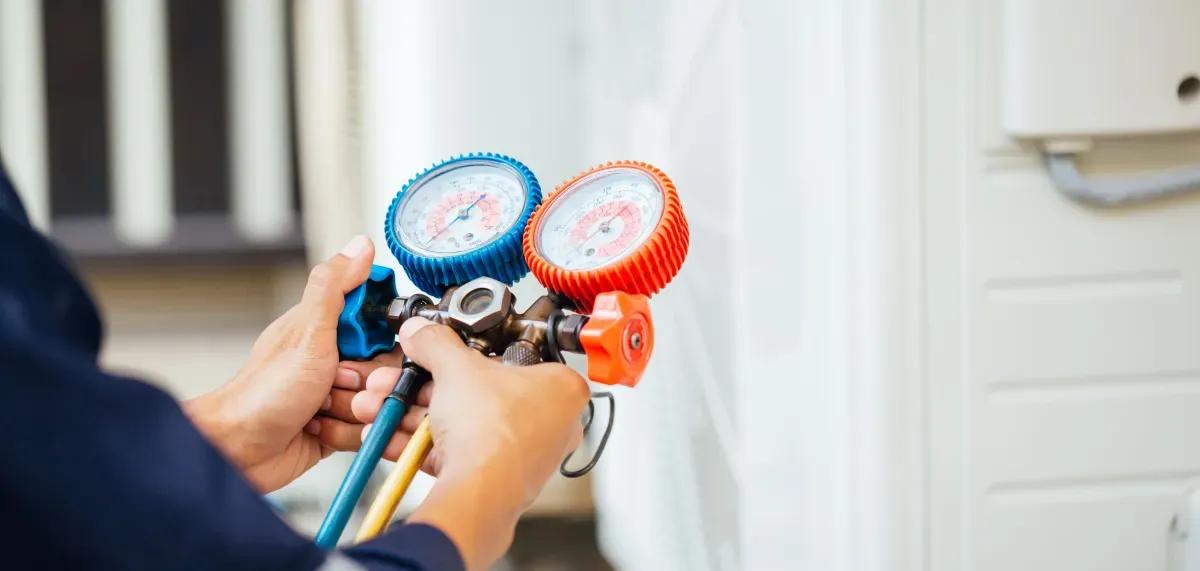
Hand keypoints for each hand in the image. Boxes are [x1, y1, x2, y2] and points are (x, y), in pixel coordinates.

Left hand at [184, 236, 423, 491]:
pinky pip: (367, 430)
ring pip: (379, 401)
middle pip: (386, 368)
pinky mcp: (337, 426)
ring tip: (322, 412)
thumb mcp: (307, 334)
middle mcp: (332, 360)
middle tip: (337, 386)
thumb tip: (359, 247)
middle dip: (368, 385)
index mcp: (326, 329)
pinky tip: (320, 431)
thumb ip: (334, 288)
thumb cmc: (262, 394)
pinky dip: (348, 434)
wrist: (238, 452)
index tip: (367, 350)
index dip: (382, 340)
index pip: (380, 325)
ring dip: (355, 412)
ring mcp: (335, 394)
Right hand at [352, 317, 588, 569]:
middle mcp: (549, 424)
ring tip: (381, 404)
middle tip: (402, 377)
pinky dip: (420, 443)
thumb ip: (435, 344)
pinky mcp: (494, 479)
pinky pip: (454, 453)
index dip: (471, 352)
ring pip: (460, 424)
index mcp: (560, 389)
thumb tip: (422, 332)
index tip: (441, 350)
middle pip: (478, 393)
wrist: (480, 493)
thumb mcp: (457, 368)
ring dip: (413, 413)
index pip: (513, 358)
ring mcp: (521, 454)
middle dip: (425, 386)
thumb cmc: (495, 433)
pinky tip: (389, 435)